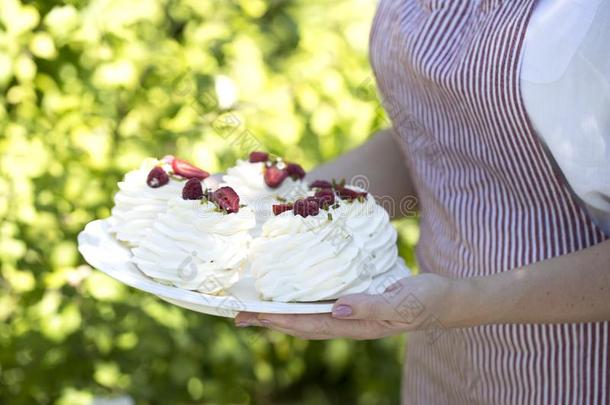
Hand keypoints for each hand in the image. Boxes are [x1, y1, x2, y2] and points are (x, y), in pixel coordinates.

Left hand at [234, 273, 457, 339]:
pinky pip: (321, 306)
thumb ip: (371, 306)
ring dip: (281, 314)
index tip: (253, 314)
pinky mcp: (357, 303)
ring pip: (309, 317)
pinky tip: (293, 297)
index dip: (280, 319)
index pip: (310, 323)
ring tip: (256, 309)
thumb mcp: (402, 302)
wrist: (445, 300)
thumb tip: (336, 309)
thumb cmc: (426, 299)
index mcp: (356, 324)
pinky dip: (300, 303)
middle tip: (239, 314)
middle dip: (271, 319)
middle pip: (302, 323)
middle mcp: (349, 322)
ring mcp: (352, 315)